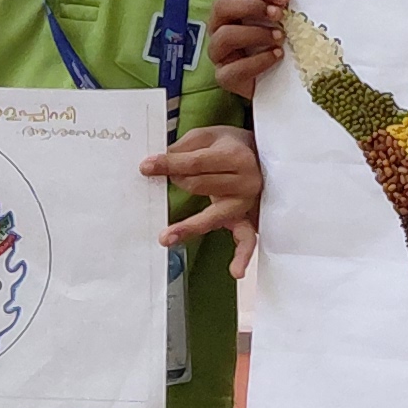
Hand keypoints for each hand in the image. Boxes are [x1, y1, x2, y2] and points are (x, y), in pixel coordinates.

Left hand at [150, 124, 263, 277]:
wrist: (261, 154)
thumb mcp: (208, 136)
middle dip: (176, 181)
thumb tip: (158, 163)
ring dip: (189, 226)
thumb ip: (185, 148)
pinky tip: (236, 271)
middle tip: (160, 178)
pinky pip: (247, 240)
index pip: (196, 164)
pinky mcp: (246, 219)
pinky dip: (242, 256)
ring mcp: (246, 203)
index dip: (169, 165)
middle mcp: (245, 181)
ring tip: (166, 237)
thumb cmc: (229, 145)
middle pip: (199, 186)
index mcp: (235, 156)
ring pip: (213, 215)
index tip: (146, 167)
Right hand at [206, 0, 291, 101]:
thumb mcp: (280, 22)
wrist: (275, 82)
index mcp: (231, 7)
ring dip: (255, 34)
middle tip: (278, 14)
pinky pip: (233, 69)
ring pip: (225, 36)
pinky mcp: (224, 76)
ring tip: (280, 38)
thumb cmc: (276, 44)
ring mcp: (218, 52)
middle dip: (251, 6)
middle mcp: (219, 26)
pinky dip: (257, 61)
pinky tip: (276, 56)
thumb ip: (280, 8)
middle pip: (221, 6)